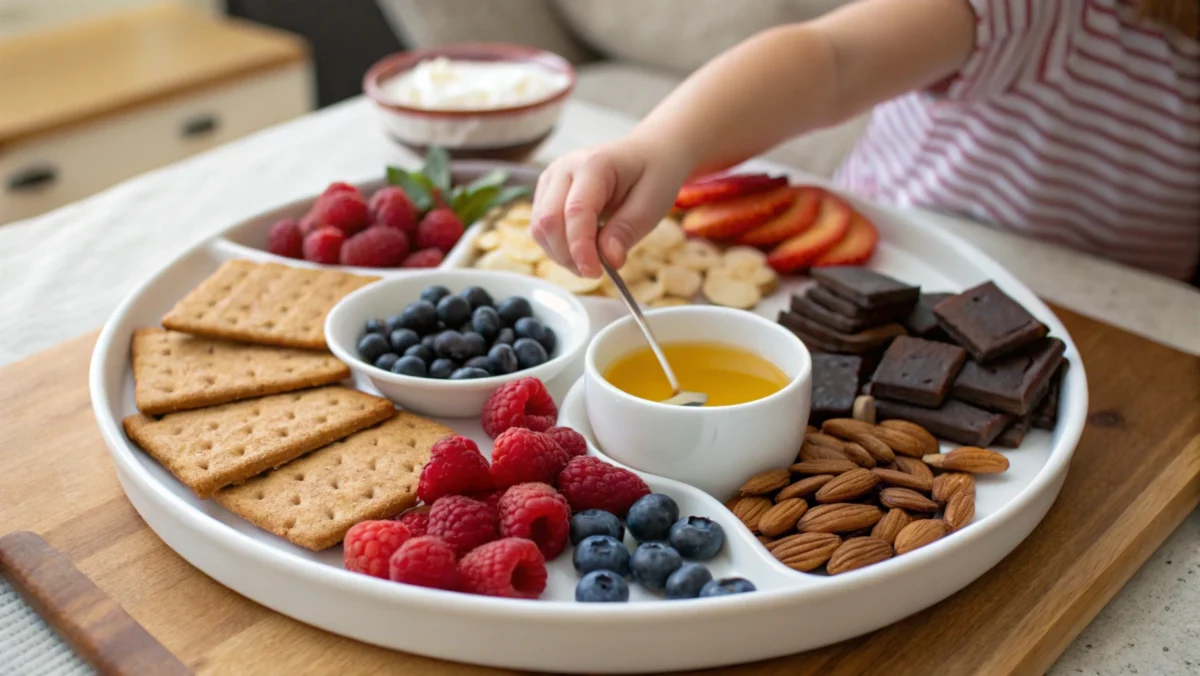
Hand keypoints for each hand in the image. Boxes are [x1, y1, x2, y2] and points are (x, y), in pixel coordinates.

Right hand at [531, 136, 691, 277]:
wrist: (648, 152)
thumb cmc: (653, 174)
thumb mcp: (652, 204)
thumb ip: (626, 231)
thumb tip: (608, 260)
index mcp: (593, 164)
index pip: (575, 212)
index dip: (581, 248)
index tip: (596, 273)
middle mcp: (564, 168)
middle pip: (548, 221)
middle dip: (569, 255)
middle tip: (597, 271)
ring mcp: (551, 179)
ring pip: (539, 228)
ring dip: (561, 254)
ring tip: (592, 261)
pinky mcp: (546, 192)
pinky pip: (541, 228)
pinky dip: (558, 247)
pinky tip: (582, 249)